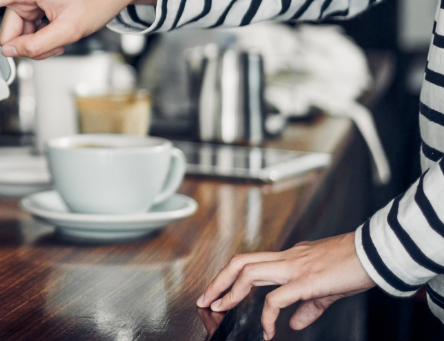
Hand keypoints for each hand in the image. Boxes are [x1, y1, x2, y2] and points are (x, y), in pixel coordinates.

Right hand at [0, 0, 157, 59]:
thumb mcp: (69, 30)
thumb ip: (36, 46)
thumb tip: (10, 52)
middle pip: (8, 31)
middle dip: (28, 43)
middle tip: (56, 40)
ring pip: (18, 33)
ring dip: (38, 40)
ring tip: (61, 33)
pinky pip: (26, 26)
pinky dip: (42, 34)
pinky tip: (59, 27)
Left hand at [196, 233, 375, 339]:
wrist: (378, 254)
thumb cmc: (355, 266)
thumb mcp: (327, 288)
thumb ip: (308, 306)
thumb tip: (294, 323)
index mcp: (290, 257)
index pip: (251, 262)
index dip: (230, 276)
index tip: (216, 292)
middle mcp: (287, 258)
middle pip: (241, 262)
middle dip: (218, 281)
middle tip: (205, 300)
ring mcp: (294, 267)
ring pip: (249, 272)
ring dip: (230, 292)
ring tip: (220, 309)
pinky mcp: (306, 281)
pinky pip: (276, 298)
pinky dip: (266, 315)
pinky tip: (267, 329)